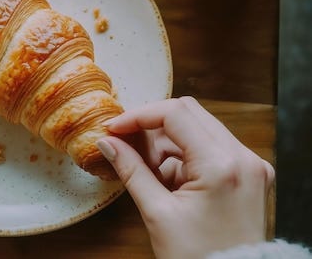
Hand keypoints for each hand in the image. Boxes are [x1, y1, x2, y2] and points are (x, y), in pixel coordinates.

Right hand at [96, 97, 274, 258]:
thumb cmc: (198, 258)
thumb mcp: (157, 213)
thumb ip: (131, 170)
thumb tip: (107, 142)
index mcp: (222, 165)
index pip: (176, 114)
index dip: (139, 116)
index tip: (114, 129)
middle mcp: (243, 157)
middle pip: (189, 114)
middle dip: (153, 126)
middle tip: (127, 145)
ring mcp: (250, 164)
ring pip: (199, 129)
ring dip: (168, 143)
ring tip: (149, 172)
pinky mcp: (249, 173)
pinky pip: (211, 147)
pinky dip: (185, 156)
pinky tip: (169, 179)